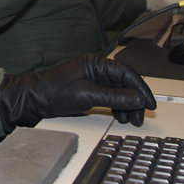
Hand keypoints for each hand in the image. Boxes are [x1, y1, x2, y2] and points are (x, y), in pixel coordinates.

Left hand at [0, 54, 156, 131]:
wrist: (33, 100)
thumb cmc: (54, 92)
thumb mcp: (88, 95)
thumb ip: (114, 97)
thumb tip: (138, 99)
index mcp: (96, 63)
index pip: (127, 72)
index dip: (141, 88)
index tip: (149, 103)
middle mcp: (96, 69)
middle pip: (124, 83)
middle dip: (135, 100)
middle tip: (140, 116)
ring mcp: (93, 80)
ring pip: (119, 92)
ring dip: (127, 106)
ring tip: (130, 120)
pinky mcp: (89, 91)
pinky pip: (110, 98)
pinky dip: (117, 107)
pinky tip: (120, 116)